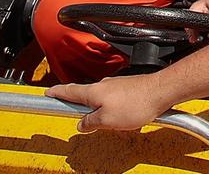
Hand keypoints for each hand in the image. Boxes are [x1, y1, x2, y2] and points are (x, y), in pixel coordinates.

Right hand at [47, 74, 170, 132]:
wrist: (160, 92)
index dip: (57, 93)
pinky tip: (125, 118)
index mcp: (93, 92)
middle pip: (85, 96)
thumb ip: (91, 122)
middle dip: (81, 106)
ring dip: (101, 111)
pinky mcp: (129, 88)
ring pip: (102, 99)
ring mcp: (117, 85)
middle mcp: (103, 85)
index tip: (48, 93)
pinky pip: (116, 101)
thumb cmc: (136, 103)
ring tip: (110, 123)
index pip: (69, 91)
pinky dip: (115, 110)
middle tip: (77, 116)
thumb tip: (82, 124)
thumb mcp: (107, 120)